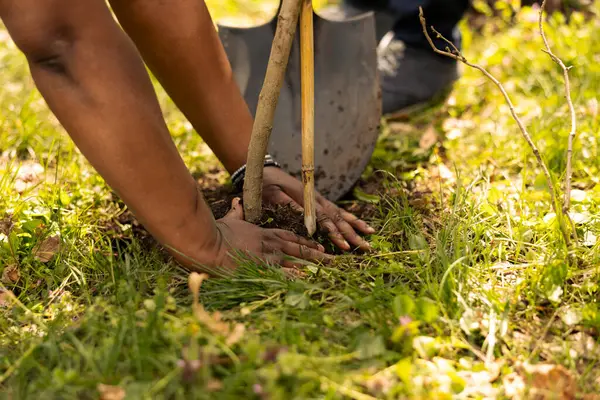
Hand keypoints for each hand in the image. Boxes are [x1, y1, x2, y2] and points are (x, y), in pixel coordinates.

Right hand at [204, 198, 332, 272]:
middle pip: (299, 249)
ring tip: (329, 269)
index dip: (305, 242)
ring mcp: (268, 257)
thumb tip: (237, 200)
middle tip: (333, 258)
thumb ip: (237, 210)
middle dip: (317, 254)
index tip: (318, 246)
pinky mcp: (262, 268)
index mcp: (265, 234)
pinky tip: (309, 280)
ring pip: (296, 261)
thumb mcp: (231, 219)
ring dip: (313, 265)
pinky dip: (297, 277)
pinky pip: (284, 274)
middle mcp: (271, 245)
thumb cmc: (218, 232)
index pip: (291, 237)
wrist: (212, 244)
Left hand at [261, 167, 374, 251]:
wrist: (265, 171)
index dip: (335, 233)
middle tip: (365, 247)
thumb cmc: (266, 185)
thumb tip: (306, 219)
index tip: (344, 245)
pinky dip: (350, 218)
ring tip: (371, 234)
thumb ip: (289, 206)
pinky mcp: (319, 201)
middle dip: (352, 234)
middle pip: (337, 218)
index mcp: (307, 199)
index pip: (324, 219)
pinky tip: (360, 225)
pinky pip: (337, 211)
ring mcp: (319, 199)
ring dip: (356, 225)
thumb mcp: (272, 195)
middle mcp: (317, 199)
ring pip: (341, 214)